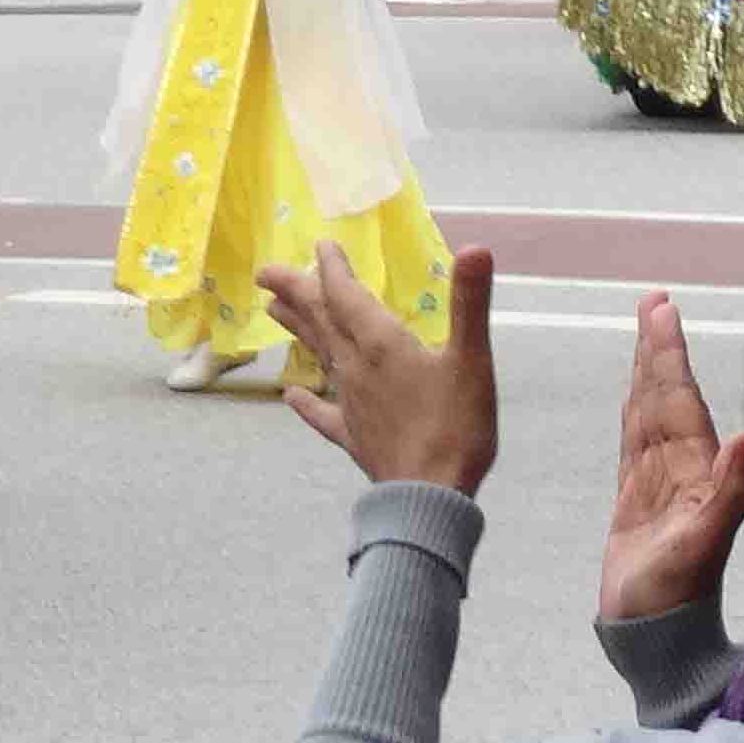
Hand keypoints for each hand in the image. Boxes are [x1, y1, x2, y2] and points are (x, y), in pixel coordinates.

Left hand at [261, 244, 497, 493]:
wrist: (430, 497)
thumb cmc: (455, 427)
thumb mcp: (472, 360)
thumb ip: (470, 303)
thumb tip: (477, 248)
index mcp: (381, 344)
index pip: (346, 296)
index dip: (332, 268)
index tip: (321, 245)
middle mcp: (356, 368)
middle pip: (320, 321)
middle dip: (295, 292)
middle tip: (265, 271)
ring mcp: (351, 404)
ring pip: (318, 357)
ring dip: (297, 330)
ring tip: (272, 310)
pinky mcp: (354, 437)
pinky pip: (324, 414)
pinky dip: (307, 403)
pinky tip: (290, 396)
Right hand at [599, 294, 743, 624]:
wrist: (658, 640)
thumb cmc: (678, 599)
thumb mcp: (704, 545)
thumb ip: (729, 492)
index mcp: (697, 472)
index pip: (681, 399)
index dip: (669, 355)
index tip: (662, 309)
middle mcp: (682, 471)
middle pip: (666, 396)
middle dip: (659, 349)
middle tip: (653, 301)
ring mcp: (660, 485)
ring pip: (649, 414)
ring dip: (647, 373)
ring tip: (645, 332)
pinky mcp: (637, 503)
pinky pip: (633, 444)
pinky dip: (632, 412)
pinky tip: (633, 394)